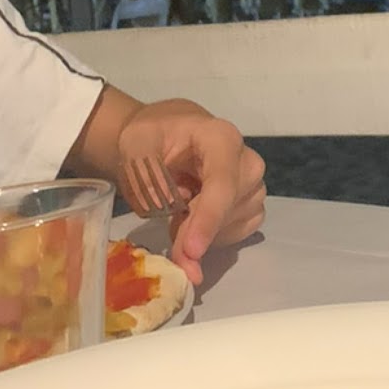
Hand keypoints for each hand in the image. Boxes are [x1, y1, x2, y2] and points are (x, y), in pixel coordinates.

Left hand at [116, 101, 266, 283]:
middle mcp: (246, 160)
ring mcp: (253, 184)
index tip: (191, 250)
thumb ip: (146, 169)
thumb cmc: (154, 136)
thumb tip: (162, 203)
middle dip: (198, 233)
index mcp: (221, 138)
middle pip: (230, 207)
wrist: (165, 137)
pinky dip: (213, 238)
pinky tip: (191, 225)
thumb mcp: (136, 141)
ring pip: (234, 223)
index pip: (223, 182)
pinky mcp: (251, 206)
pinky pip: (238, 232)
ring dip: (202, 234)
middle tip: (172, 252)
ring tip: (175, 220)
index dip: (209, 218)